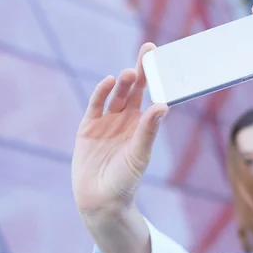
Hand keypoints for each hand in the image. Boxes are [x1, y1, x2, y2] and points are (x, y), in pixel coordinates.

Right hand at [72, 43, 168, 214]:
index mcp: (142, 125)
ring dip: (123, 83)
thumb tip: (162, 106)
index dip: (157, 78)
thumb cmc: (126, 182)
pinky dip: (101, 93)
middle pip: (135, 89)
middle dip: (142, 70)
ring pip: (117, 95)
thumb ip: (148, 131)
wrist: (100, 201)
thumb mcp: (139, 155)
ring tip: (130, 73)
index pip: (152, 96)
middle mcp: (126, 119)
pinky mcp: (88, 127)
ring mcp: (106, 121)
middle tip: (149, 51)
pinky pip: (96, 106)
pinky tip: (108, 82)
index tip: (164, 60)